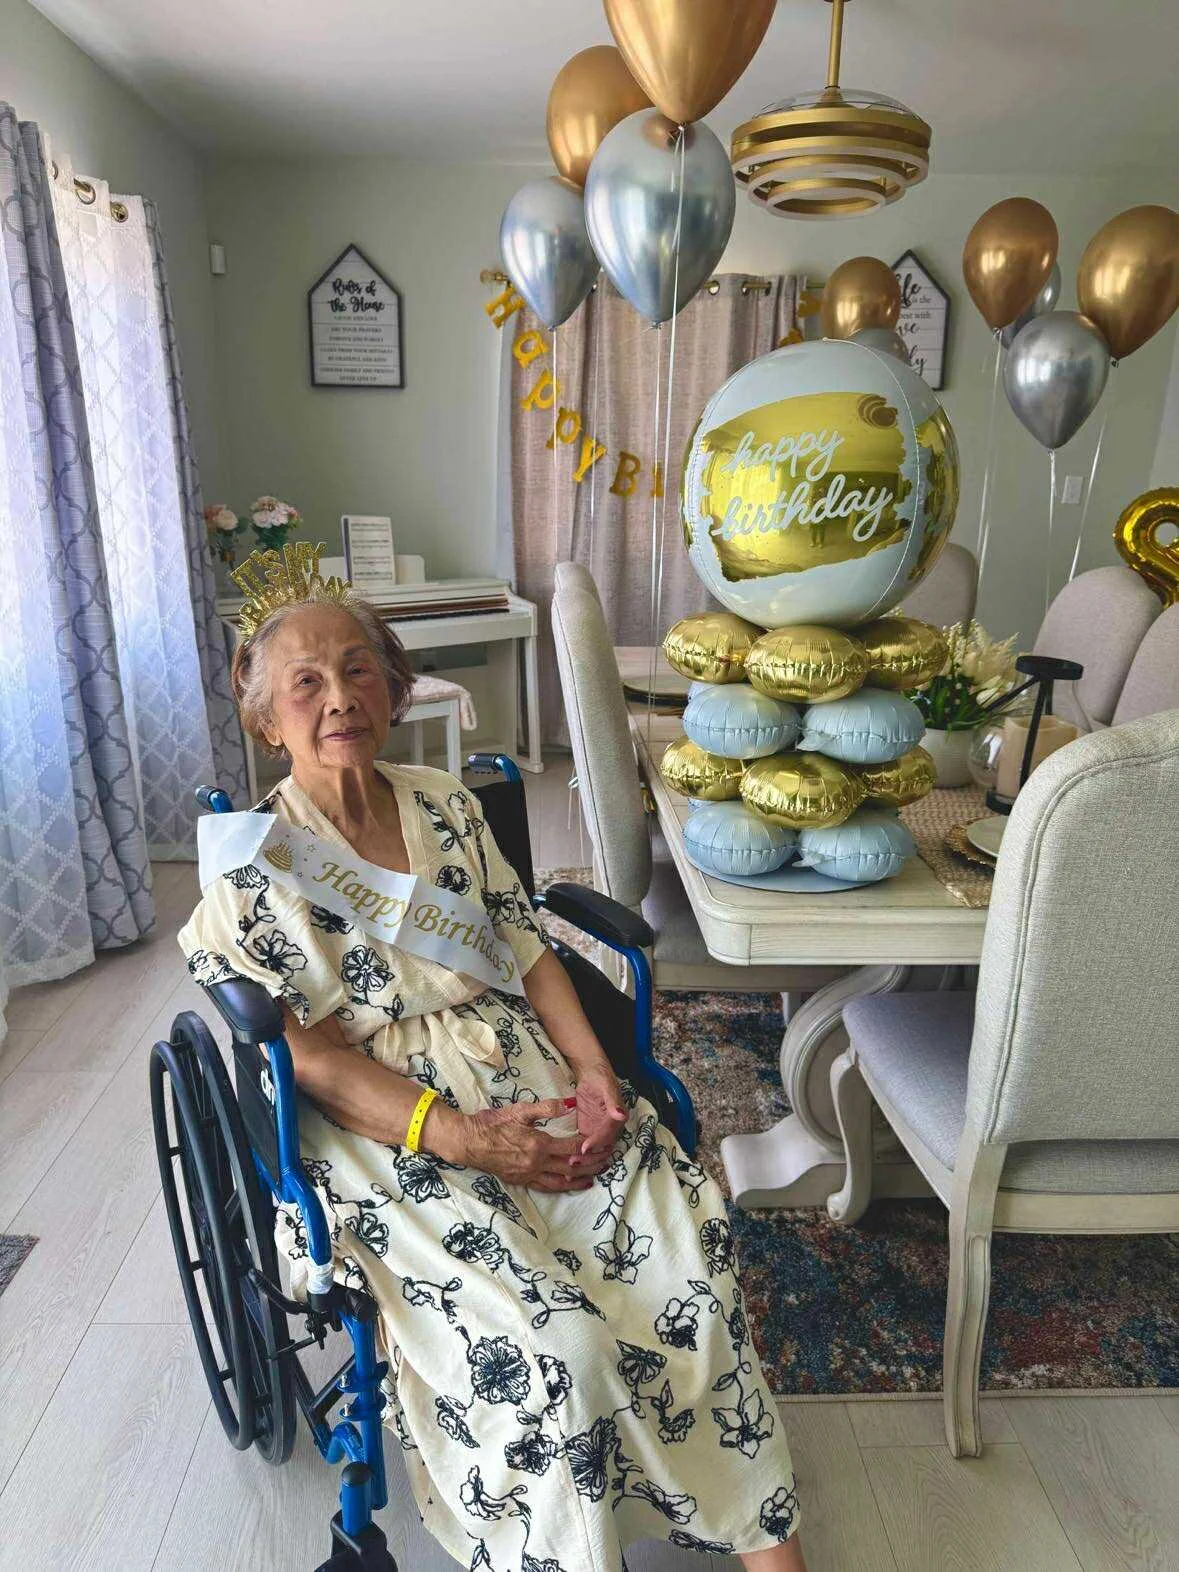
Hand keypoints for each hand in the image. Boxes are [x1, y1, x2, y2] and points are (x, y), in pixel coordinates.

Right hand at [461, 1097, 615, 1192]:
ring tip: (596, 1176)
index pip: (573, 1147)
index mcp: (539, 1143)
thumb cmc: (493, 1123)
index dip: (591, 1147)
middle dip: (592, 1164)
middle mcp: (536, 1162)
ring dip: (581, 1179)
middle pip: (572, 1166)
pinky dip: (562, 1186)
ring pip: (562, 1181)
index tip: (604, 1144)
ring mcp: (529, 1174)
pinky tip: (571, 1184)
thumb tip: (569, 1104)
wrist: (469, 1141)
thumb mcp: (520, 1110)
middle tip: (608, 1161)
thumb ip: (546, 1108)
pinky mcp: (521, 1181)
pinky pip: (547, 1186)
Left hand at [569, 1061, 627, 1162]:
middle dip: (589, 1157)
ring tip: (567, 1166)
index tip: (584, 1148)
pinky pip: (584, 1145)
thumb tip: (621, 1115)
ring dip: (583, 1159)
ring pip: (594, 1151)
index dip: (597, 1142)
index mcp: (618, 1117)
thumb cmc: (600, 1076)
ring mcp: (599, 1130)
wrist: (590, 1072)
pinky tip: (565, 1161)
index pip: (609, 1134)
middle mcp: (611, 1127)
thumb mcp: (606, 1085)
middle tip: (572, 1162)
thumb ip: (613, 1101)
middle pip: (602, 1148)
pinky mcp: (588, 1131)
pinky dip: (577, 1154)